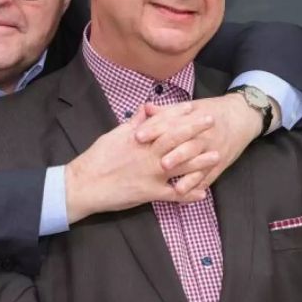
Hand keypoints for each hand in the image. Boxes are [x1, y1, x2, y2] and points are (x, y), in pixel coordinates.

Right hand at [64, 105, 219, 224]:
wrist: (85, 184)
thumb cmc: (97, 158)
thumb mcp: (114, 135)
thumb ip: (133, 123)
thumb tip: (145, 109)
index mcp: (139, 138)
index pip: (163, 122)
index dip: (179, 114)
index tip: (193, 107)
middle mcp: (148, 153)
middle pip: (177, 139)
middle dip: (195, 129)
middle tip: (212, 121)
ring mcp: (151, 173)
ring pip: (181, 165)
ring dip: (200, 161)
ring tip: (216, 155)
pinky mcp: (150, 192)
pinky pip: (173, 194)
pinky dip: (188, 194)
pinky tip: (202, 193)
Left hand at [136, 94, 264, 195]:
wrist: (241, 117)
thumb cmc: (209, 112)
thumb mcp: (189, 108)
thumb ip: (166, 112)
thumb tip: (145, 109)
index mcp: (192, 119)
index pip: (170, 124)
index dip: (154, 130)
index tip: (137, 136)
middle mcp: (203, 136)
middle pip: (187, 146)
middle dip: (175, 156)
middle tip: (160, 164)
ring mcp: (212, 151)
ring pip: (200, 165)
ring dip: (189, 178)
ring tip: (178, 189)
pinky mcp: (220, 164)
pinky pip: (209, 177)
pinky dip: (199, 187)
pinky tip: (189, 198)